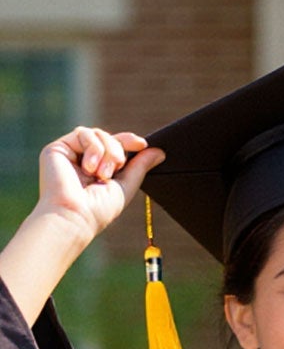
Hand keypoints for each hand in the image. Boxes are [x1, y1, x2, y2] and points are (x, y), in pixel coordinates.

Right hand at [33, 128, 158, 247]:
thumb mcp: (126, 186)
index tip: (142, 144)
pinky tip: (89, 168)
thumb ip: (140, 167)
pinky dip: (93, 148)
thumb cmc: (99, 209)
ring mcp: (70, 153)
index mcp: (98, 169)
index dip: (128, 141)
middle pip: (108, 137)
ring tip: (102, 174)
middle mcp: (83, 160)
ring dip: (107, 151)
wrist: (75, 215)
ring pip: (97, 133)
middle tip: (116, 169)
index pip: (115, 146)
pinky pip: (83, 133)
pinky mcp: (57, 148)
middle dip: (118, 150)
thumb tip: (159, 151)